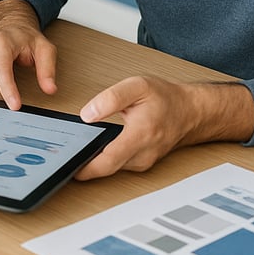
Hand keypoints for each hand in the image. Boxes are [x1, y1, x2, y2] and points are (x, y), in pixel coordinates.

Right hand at [0, 0, 56, 108]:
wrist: (7, 27)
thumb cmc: (24, 39)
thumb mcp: (43, 49)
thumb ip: (48, 69)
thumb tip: (49, 89)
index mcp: (0, 43)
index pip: (1, 72)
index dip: (8, 92)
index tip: (15, 106)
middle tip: (10, 102)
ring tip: (0, 99)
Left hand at [75, 76, 253, 179]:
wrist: (191, 111)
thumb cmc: (165, 98)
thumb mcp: (137, 86)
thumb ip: (110, 99)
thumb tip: (87, 114)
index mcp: (140, 135)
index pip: (108, 160)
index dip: (86, 167)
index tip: (68, 165)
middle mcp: (143, 154)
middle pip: (107, 168)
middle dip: (84, 164)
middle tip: (62, 155)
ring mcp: (144, 161)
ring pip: (112, 167)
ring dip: (94, 161)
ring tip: (74, 148)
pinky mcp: (142, 162)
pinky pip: (118, 164)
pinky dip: (104, 158)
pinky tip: (93, 147)